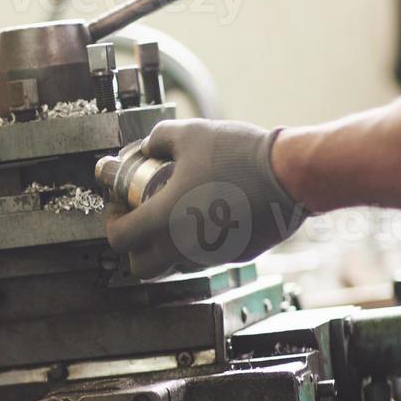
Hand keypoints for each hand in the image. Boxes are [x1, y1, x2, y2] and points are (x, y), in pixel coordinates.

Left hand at [104, 120, 306, 278]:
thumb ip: (157, 139)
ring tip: (175, 214)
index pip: (119, 238)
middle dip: (135, 246)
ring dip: (165, 246)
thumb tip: (147, 146)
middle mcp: (183, 247)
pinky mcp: (234, 256)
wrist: (288, 175)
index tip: (119, 205)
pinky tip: (208, 215)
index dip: (112, 221)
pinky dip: (197, 243)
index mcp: (164, 220)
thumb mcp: (189, 134)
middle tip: (140, 220)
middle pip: (141, 266)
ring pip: (174, 264)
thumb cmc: (239, 155)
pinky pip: (205, 257)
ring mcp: (210, 256)